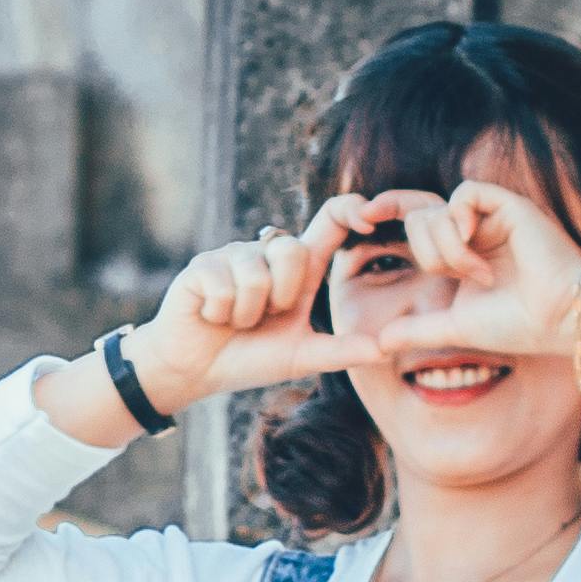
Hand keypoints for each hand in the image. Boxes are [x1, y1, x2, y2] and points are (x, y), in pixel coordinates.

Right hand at [121, 199, 376, 409]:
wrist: (196, 372)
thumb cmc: (250, 359)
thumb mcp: (301, 357)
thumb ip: (340, 351)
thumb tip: (384, 349)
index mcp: (298, 269)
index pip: (329, 221)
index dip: (349, 209)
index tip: (369, 215)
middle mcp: (266, 253)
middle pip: (292, 250)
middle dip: (281, 296)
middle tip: (263, 318)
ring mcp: (232, 255)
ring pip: (256, 273)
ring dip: (247, 312)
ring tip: (235, 321)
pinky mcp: (202, 265)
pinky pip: (224, 286)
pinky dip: (221, 314)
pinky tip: (212, 317)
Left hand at [375, 181, 580, 382]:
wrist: (559, 318)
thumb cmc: (517, 325)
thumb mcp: (454, 328)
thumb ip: (417, 329)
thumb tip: (379, 343)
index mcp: (461, 252)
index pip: (416, 223)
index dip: (387, 212)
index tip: (362, 218)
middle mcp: (475, 230)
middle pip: (418, 216)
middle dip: (424, 252)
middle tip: (455, 276)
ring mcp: (491, 217)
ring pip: (437, 211)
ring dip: (448, 249)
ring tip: (479, 274)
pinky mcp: (508, 205)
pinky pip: (465, 194)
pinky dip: (459, 220)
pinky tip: (472, 240)